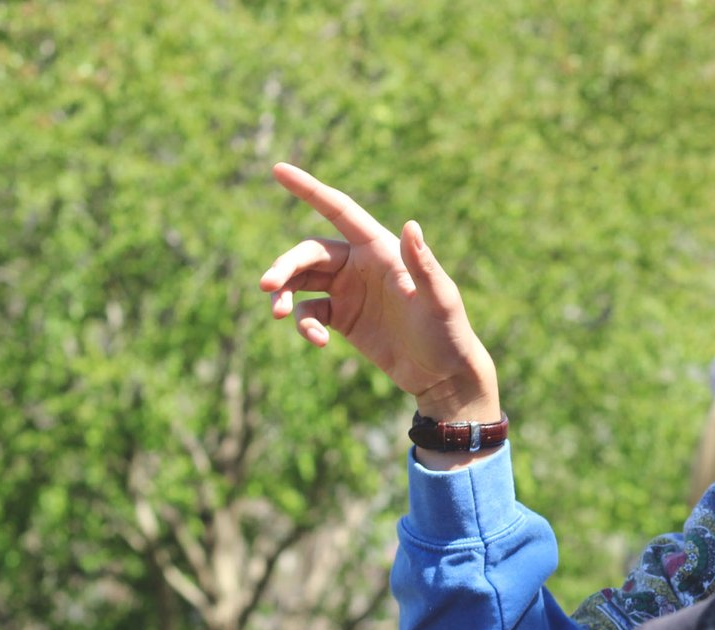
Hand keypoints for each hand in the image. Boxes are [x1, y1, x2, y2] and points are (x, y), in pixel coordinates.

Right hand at [259, 163, 498, 423]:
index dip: (309, 189)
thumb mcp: (439, 299)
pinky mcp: (343, 318)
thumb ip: (422, 265)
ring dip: (284, 293)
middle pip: (309, 253)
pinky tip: (317, 341)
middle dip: (285, 265)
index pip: (339, 210)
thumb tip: (411, 225)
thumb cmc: (448, 333)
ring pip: (301, 281)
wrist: (444, 374)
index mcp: (381, 249)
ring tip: (276, 313)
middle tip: (266, 285)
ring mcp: (349, 291)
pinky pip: (310, 312)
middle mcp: (361, 264)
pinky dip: (304, 324)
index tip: (278, 169)